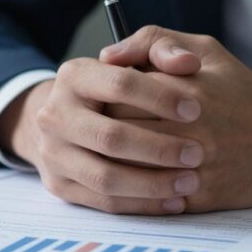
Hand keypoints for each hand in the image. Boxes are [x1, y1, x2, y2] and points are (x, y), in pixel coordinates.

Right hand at [0, 53, 208, 214]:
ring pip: (106, 177)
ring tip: (190, 182)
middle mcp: (55, 113)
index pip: (120, 83)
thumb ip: (162, 47)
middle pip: (111, 137)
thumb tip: (187, 63)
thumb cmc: (120, 85)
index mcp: (74, 75)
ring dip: (152, 183)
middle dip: (159, 148)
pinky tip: (173, 200)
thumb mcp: (139, 56)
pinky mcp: (59, 185)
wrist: (71, 118)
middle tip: (197, 153)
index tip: (196, 109)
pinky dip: (141, 204)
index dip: (161, 97)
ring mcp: (53, 152)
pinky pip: (104, 202)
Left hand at [99, 25, 251, 211]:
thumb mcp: (204, 49)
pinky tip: (136, 172)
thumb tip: (108, 56)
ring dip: (116, 158)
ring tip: (114, 147)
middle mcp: (192, 129)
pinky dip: (137, 186)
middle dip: (105, 126)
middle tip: (99, 122)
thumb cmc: (243, 91)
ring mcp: (196, 166)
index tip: (103, 95)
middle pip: (120, 130)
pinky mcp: (200, 196)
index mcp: (187, 90)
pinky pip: (151, 196)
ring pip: (130, 166)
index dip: (104, 95)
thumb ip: (153, 41)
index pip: (119, 94)